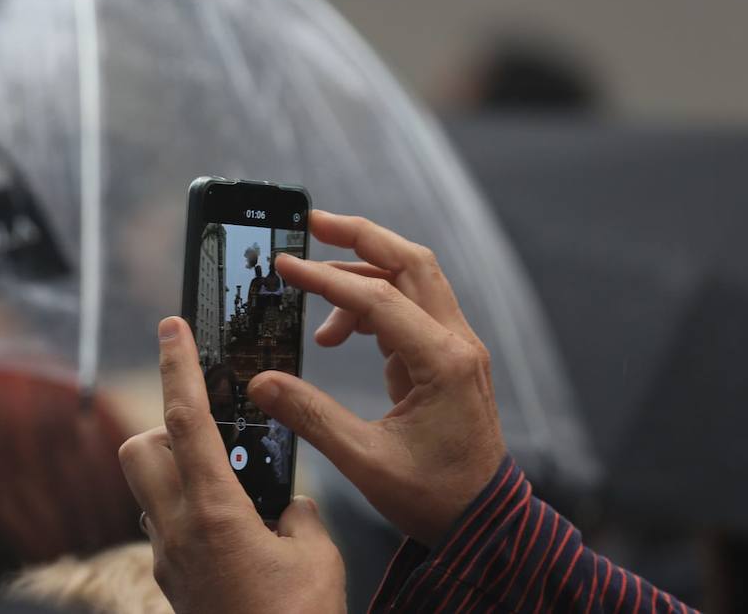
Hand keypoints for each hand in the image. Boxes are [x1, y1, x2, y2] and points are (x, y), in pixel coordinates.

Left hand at [119, 317, 345, 613]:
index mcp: (214, 513)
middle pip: (140, 449)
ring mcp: (168, 561)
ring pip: (148, 491)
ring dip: (177, 474)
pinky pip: (167, 529)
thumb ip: (300, 516)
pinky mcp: (173, 584)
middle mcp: (177, 531)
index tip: (171, 326)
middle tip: (212, 434)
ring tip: (232, 490)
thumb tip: (289, 510)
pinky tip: (237, 537)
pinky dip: (191, 514)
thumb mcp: (317, 558)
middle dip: (164, 428)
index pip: (184, 420)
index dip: (178, 366)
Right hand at [248, 210, 505, 546]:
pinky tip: (338, 334)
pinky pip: (409, 309)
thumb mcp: (365, 461)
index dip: (326, 279)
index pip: (379, 299)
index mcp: (442, 363)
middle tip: (311, 223)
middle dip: (359, 237)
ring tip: (313, 289)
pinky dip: (371, 305)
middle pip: (410, 262)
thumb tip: (261, 382)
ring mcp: (457, 348)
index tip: (285, 266)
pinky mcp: (448, 358)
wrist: (485, 522)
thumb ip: (310, 416)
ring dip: (364, 269)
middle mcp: (457, 344)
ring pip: (413, 279)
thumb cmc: (434, 497)